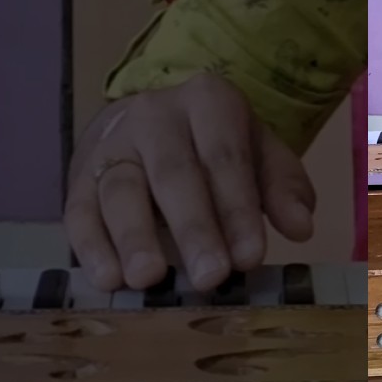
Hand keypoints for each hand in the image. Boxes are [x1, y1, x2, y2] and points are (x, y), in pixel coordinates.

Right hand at [64, 73, 315, 292]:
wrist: (150, 119)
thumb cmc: (215, 143)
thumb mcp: (259, 151)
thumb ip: (282, 187)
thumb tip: (301, 226)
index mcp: (208, 101)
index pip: (225, 157)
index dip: (238, 209)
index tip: (252, 258)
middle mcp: (155, 116)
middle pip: (174, 174)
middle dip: (194, 229)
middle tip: (210, 278)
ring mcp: (112, 144)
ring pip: (121, 190)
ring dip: (135, 238)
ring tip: (149, 279)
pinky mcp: (79, 176)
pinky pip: (80, 211)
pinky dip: (92, 247)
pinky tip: (108, 279)